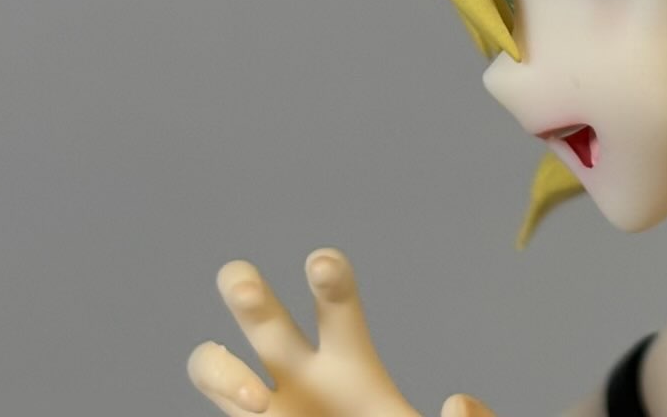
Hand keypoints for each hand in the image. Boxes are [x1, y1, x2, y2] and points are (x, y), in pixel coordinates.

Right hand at [188, 248, 495, 416]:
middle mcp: (298, 376)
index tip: (321, 264)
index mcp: (350, 365)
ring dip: (218, 366)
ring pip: (211, 361)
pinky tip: (259, 415)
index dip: (328, 278)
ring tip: (260, 401)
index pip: (336, 306)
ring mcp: (266, 407)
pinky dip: (225, 401)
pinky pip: (214, 408)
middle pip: (257, 311)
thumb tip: (456, 402)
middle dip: (244, 287)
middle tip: (251, 291)